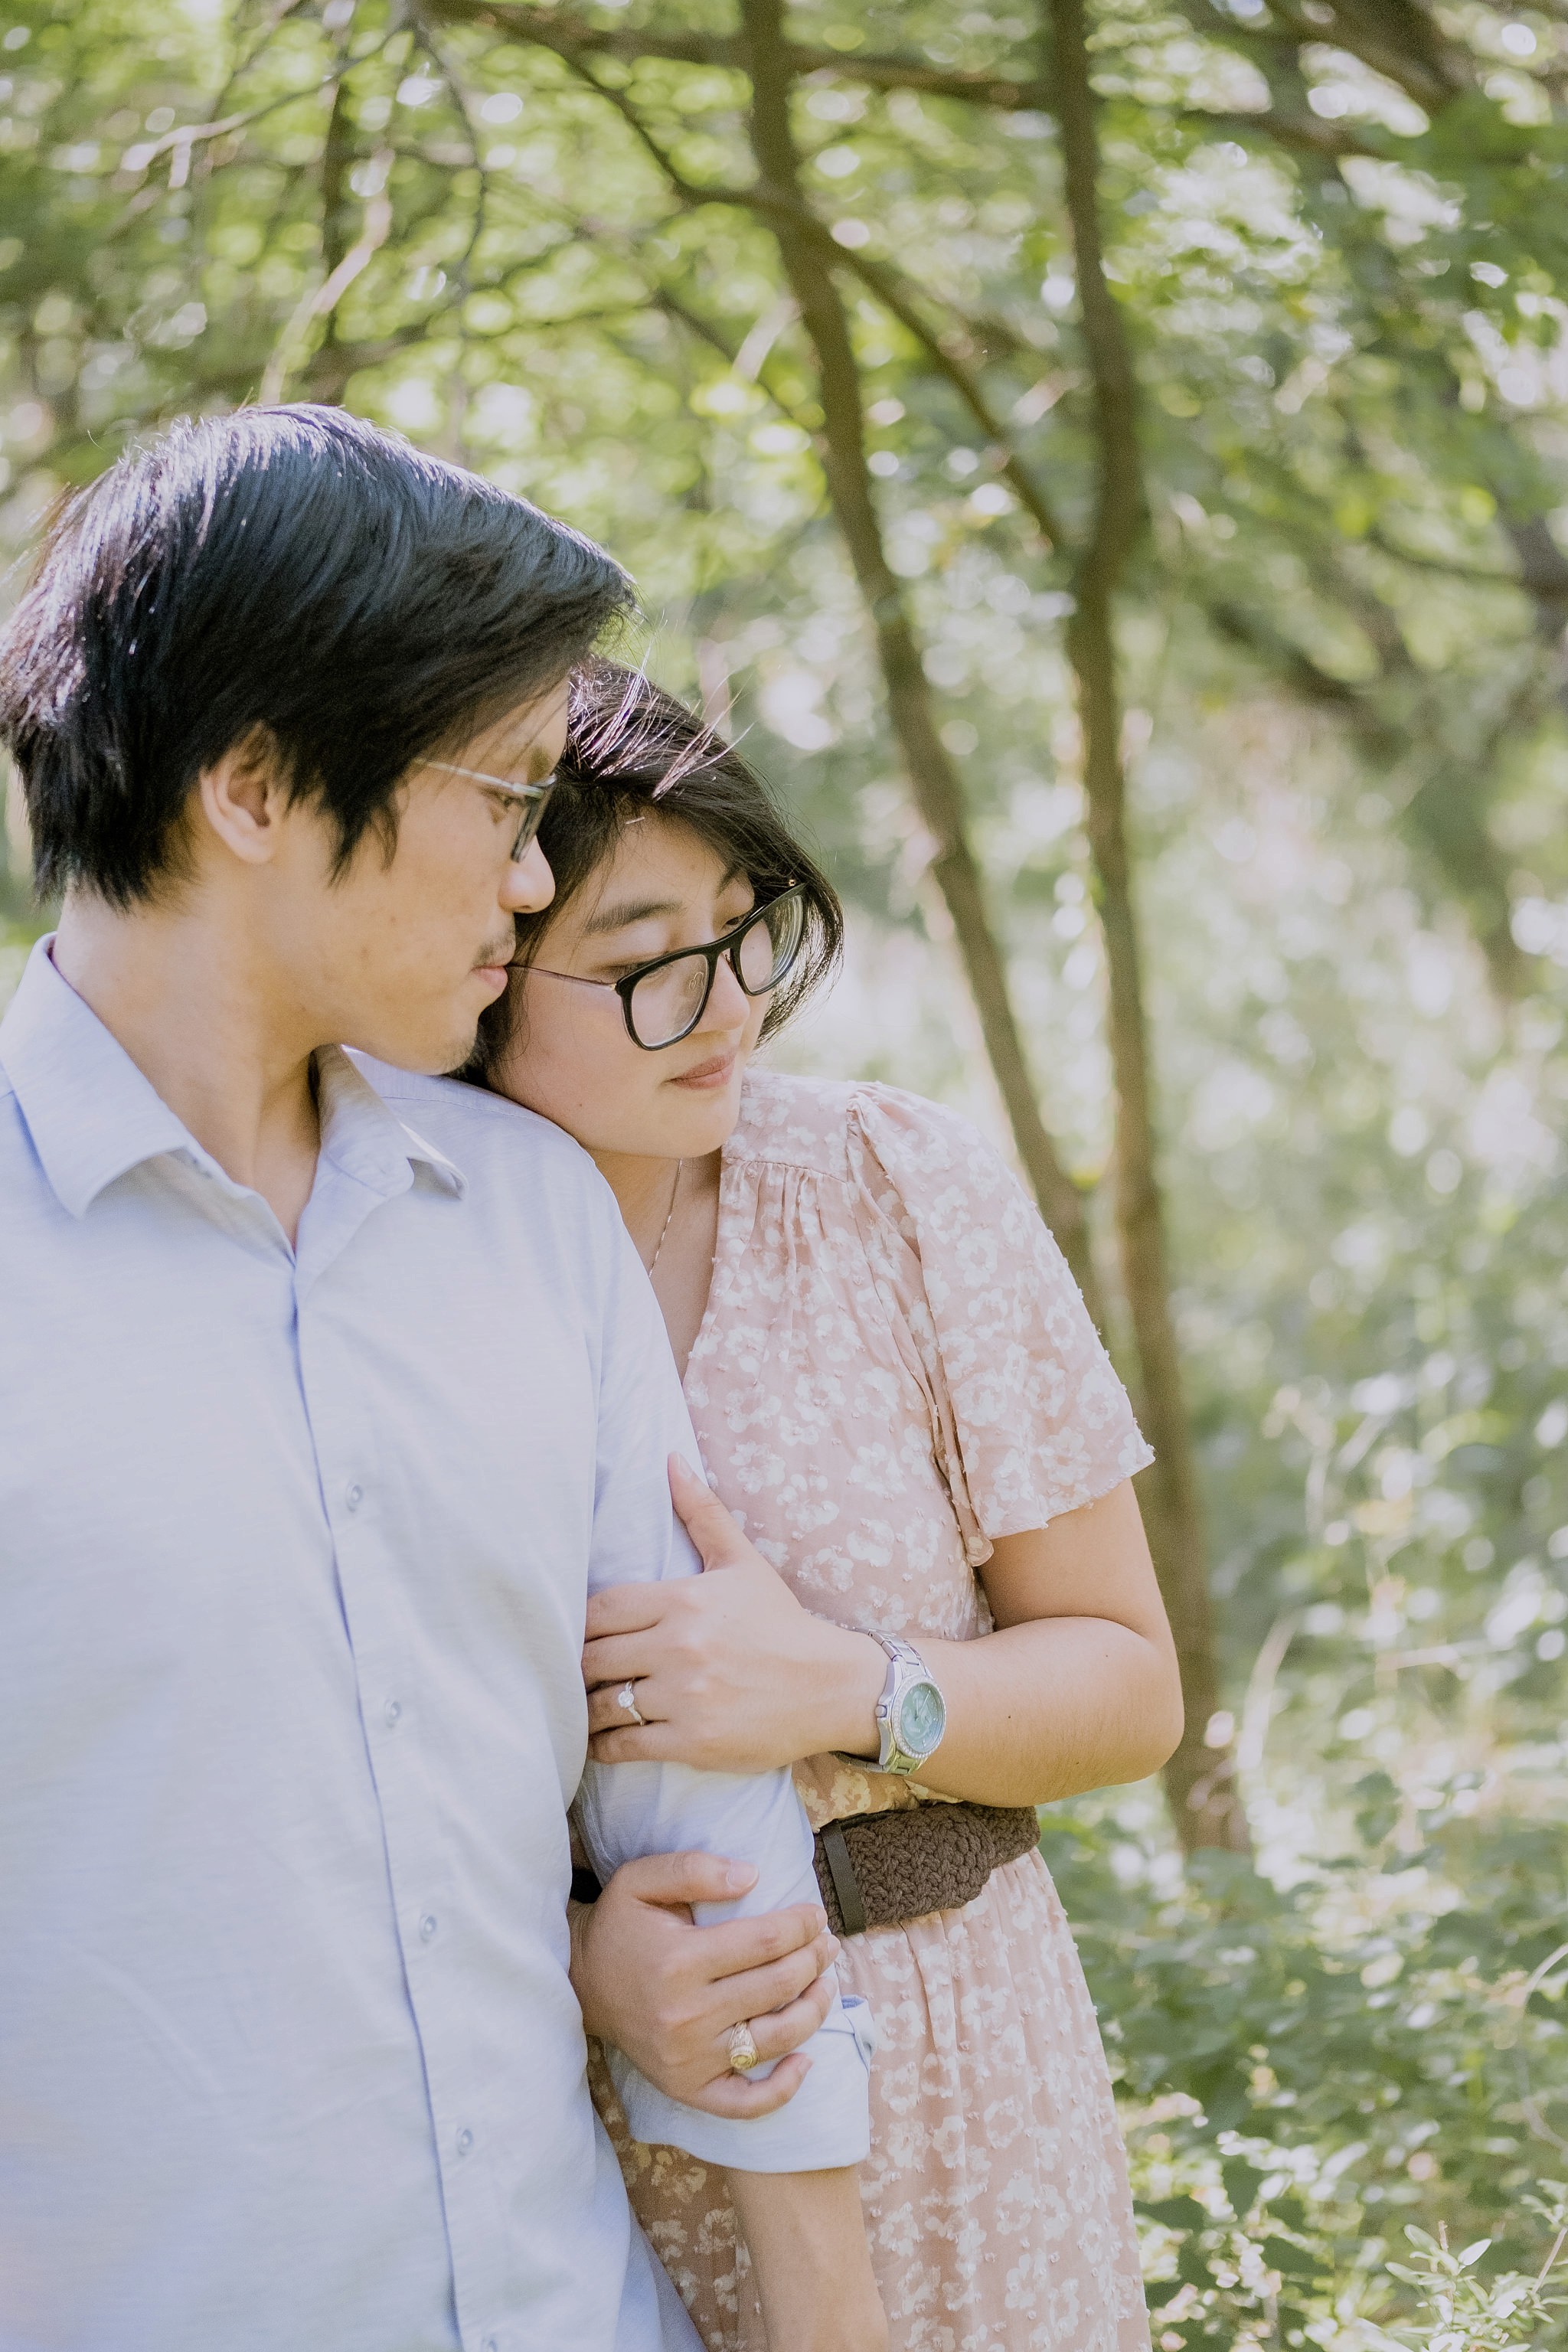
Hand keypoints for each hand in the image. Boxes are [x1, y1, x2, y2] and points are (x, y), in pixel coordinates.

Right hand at [569, 1849, 841, 2116]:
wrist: (581, 1984)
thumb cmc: (620, 1926)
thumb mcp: (641, 1880)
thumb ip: (694, 1868)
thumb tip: (753, 1876)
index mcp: (680, 1961)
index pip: (766, 1942)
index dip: (802, 1925)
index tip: (816, 1914)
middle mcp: (686, 2015)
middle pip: (777, 1987)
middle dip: (814, 1960)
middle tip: (826, 1944)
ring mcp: (688, 2058)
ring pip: (775, 2040)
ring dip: (814, 2010)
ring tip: (826, 1984)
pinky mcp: (687, 2088)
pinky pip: (745, 2102)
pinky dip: (783, 2089)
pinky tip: (805, 2061)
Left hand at [583, 1456, 885, 1772]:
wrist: (831, 1685)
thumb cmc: (781, 1622)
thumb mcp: (743, 1563)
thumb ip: (702, 1512)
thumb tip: (672, 1460)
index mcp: (685, 1600)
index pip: (600, 1609)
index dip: (576, 1624)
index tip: (573, 1634)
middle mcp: (681, 1647)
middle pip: (593, 1657)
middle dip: (576, 1666)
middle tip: (568, 1672)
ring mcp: (686, 1697)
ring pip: (603, 1705)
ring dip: (584, 1709)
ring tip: (577, 1708)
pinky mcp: (693, 1741)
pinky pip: (625, 1746)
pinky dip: (604, 1745)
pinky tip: (601, 1741)